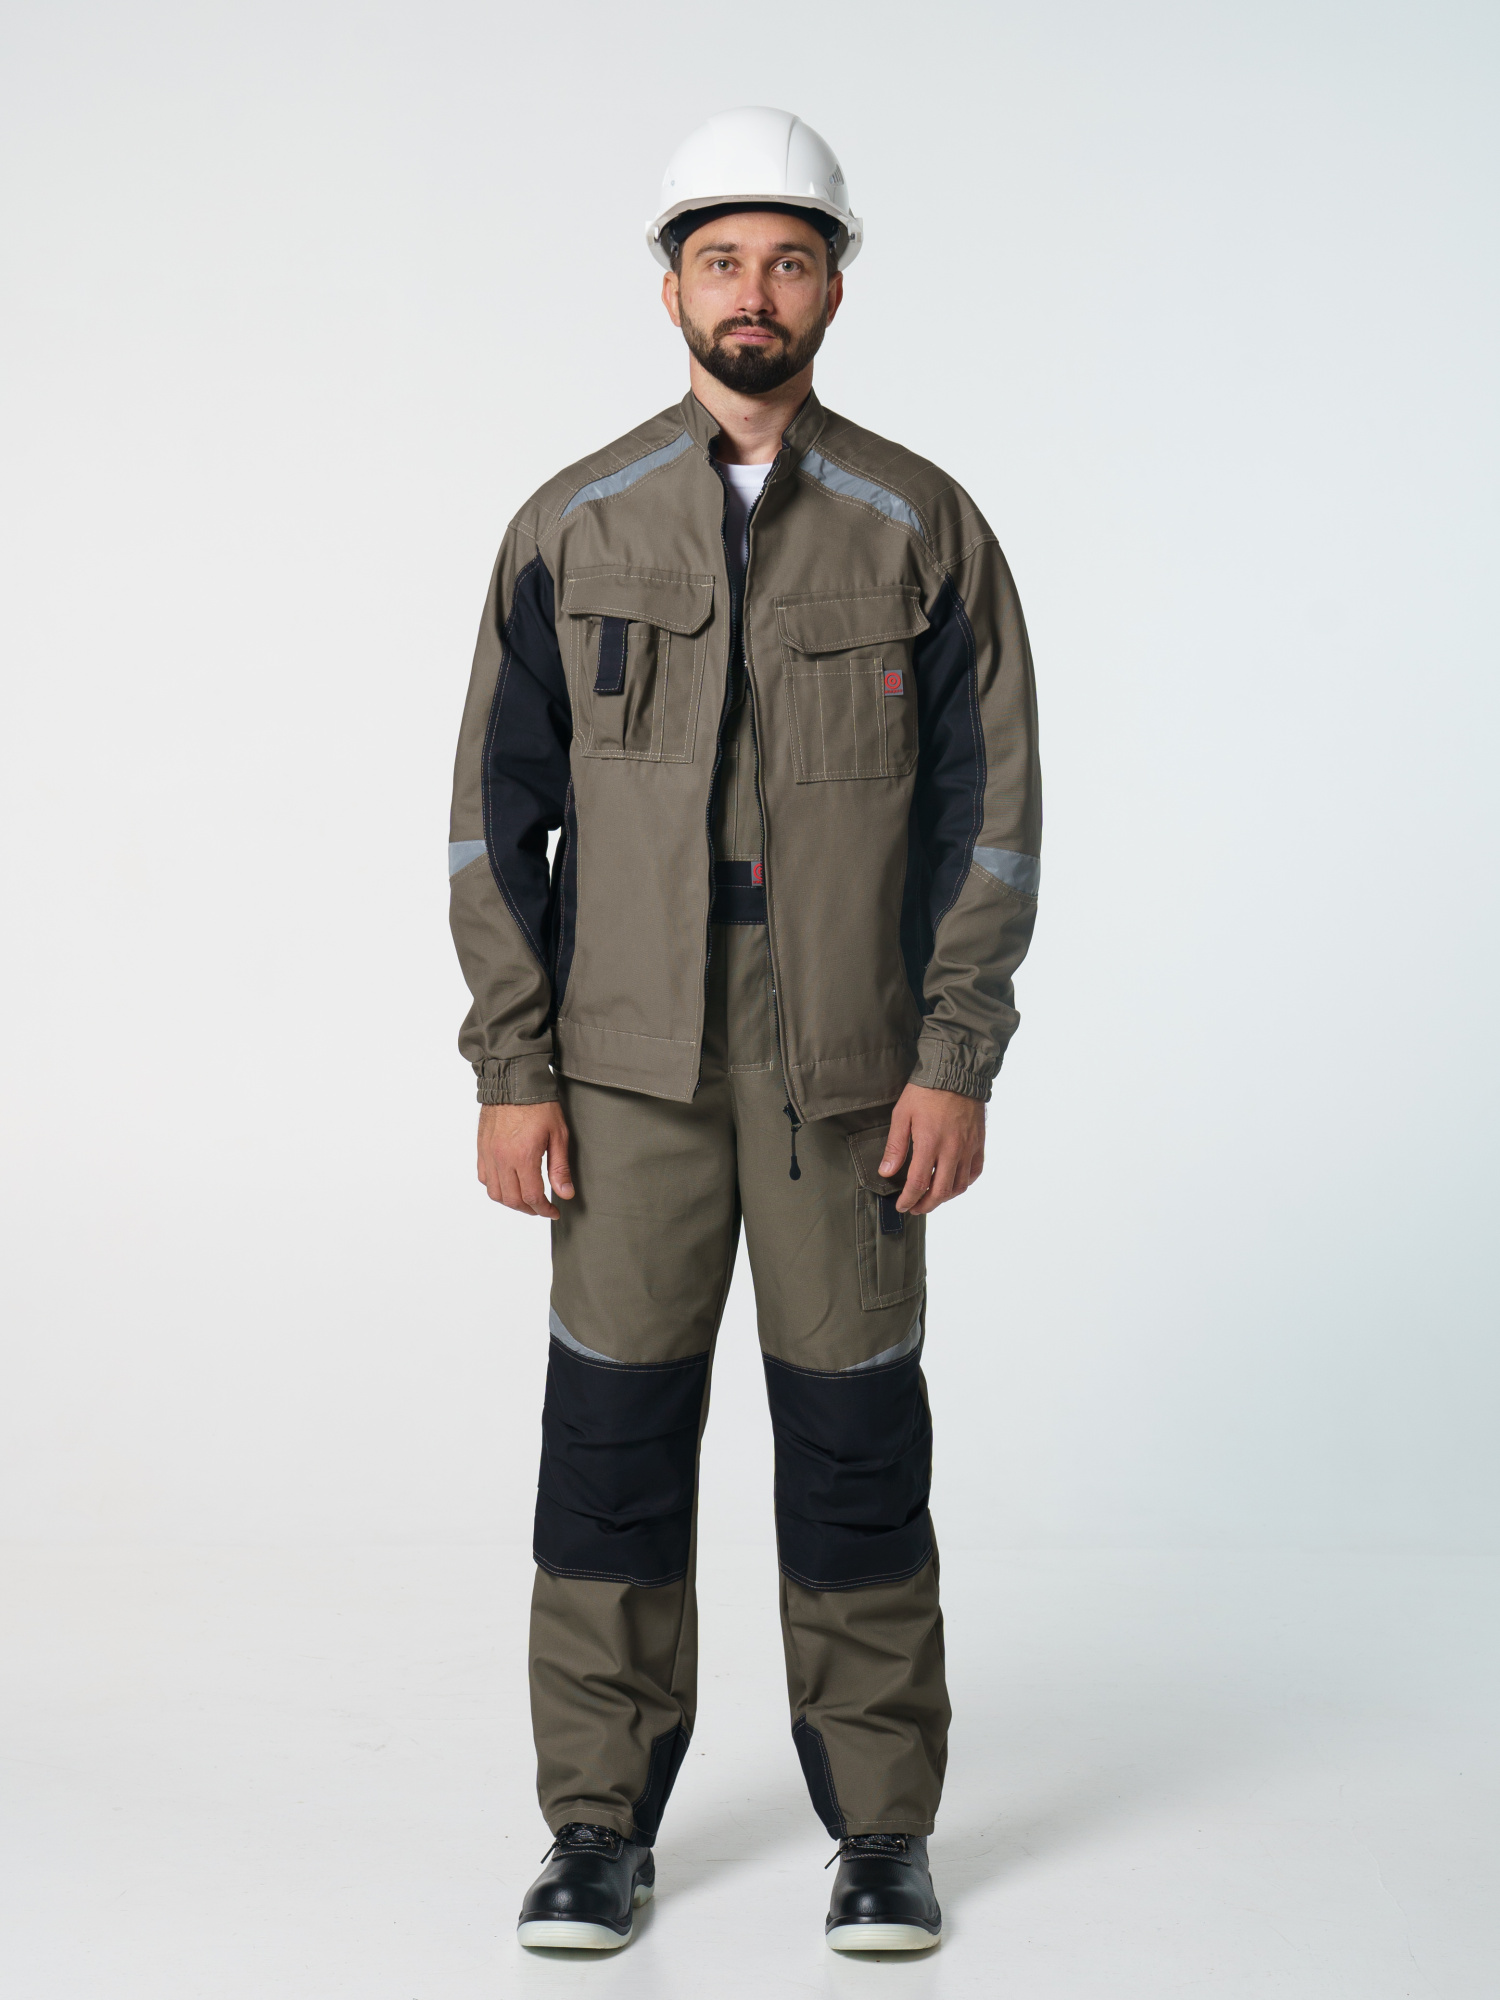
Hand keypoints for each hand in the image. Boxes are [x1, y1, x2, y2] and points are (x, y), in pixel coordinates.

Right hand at [477, 1102, 573, 1218]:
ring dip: (511, 1201)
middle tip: (541, 1208)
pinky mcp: (481, 1148)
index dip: (544, 1209)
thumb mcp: (558, 1135)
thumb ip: (560, 1167)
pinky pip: (484, 1177)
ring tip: (525, 1199)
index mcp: (523, 1156)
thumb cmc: (539, 1104)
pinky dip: (495, 1187)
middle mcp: (502, 1158)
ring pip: (495, 1192)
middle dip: (529, 1209)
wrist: (514, 1081)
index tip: (553, 1211)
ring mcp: (489, 1154)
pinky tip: (508, 1184)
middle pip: (512, 1199)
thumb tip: (565, 1194)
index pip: (532, 1196)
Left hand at [879, 1083, 984, 1215]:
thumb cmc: (926, 1091)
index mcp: (930, 1143)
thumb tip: (886, 1172)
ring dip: (944, 1198)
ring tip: (931, 1198)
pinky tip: (953, 1184)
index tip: (902, 1206)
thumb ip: (895, 1147)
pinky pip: (974, 1172)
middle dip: (925, 1205)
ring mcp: (968, 1148)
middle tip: (915, 1208)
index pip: (918, 1184)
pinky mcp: (978, 1143)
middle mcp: (951, 1150)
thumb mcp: (902, 1115)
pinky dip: (964, 1184)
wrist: (955, 1073)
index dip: (908, 1199)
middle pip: (940, 1191)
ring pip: (959, 1186)